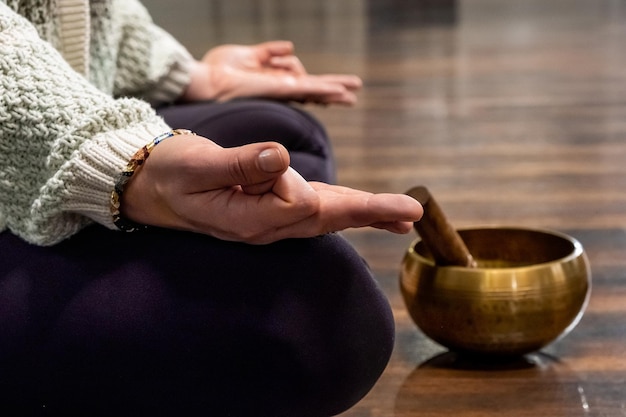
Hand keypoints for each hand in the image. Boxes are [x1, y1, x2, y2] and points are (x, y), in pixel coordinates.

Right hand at [121, 134, 422, 243]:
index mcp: (250, 220)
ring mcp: (268, 223)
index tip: (265, 164)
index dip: (292, 180)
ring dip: (364, 214)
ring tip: (402, 215)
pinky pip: (313, 212)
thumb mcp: (196, 165)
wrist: (150, 188)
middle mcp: (266, 228)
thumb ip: (238, 164)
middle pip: (327, 220)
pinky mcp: (268, 210)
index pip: (298, 201)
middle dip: (370, 213)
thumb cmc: (170, 174)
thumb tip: (280, 157)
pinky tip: (362, 211)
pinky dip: (343, 209)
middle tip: (413, 213)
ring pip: (324, 218)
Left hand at [182, 40, 361, 105]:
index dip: (317, 83)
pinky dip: (325, 91)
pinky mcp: (281, 90)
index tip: (333, 86)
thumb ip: (270, 52)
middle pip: (312, 89)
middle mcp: (280, 88)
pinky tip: (340, 93)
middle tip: (353, 93)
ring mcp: (282, 90)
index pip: (301, 81)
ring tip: (352, 96)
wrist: (206, 81)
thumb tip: (291, 47)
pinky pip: (308, 90)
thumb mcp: (249, 54)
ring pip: (315, 91)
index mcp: (272, 80)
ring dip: (335, 92)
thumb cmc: (219, 69)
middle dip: (332, 90)